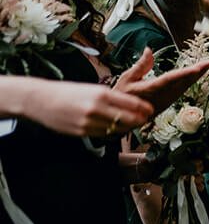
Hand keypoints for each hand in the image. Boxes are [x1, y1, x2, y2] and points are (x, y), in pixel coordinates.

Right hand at [19, 79, 152, 136]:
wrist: (42, 100)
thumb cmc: (69, 92)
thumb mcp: (92, 89)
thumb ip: (112, 98)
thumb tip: (133, 105)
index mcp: (101, 93)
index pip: (131, 103)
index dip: (143, 108)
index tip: (150, 110)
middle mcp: (97, 108)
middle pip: (128, 119)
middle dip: (138, 120)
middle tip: (144, 119)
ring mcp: (89, 122)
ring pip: (117, 129)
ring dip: (126, 128)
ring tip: (131, 124)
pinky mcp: (82, 132)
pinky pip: (104, 134)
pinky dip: (112, 131)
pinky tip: (115, 128)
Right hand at [112, 48, 208, 115]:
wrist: (124, 116)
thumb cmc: (123, 96)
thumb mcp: (127, 78)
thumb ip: (140, 65)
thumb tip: (149, 50)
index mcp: (150, 89)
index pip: (170, 79)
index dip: (185, 73)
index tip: (197, 68)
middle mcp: (162, 96)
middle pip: (183, 82)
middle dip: (198, 72)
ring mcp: (167, 100)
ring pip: (185, 87)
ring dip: (197, 76)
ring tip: (208, 65)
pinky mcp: (169, 102)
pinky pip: (183, 90)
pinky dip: (192, 81)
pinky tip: (199, 74)